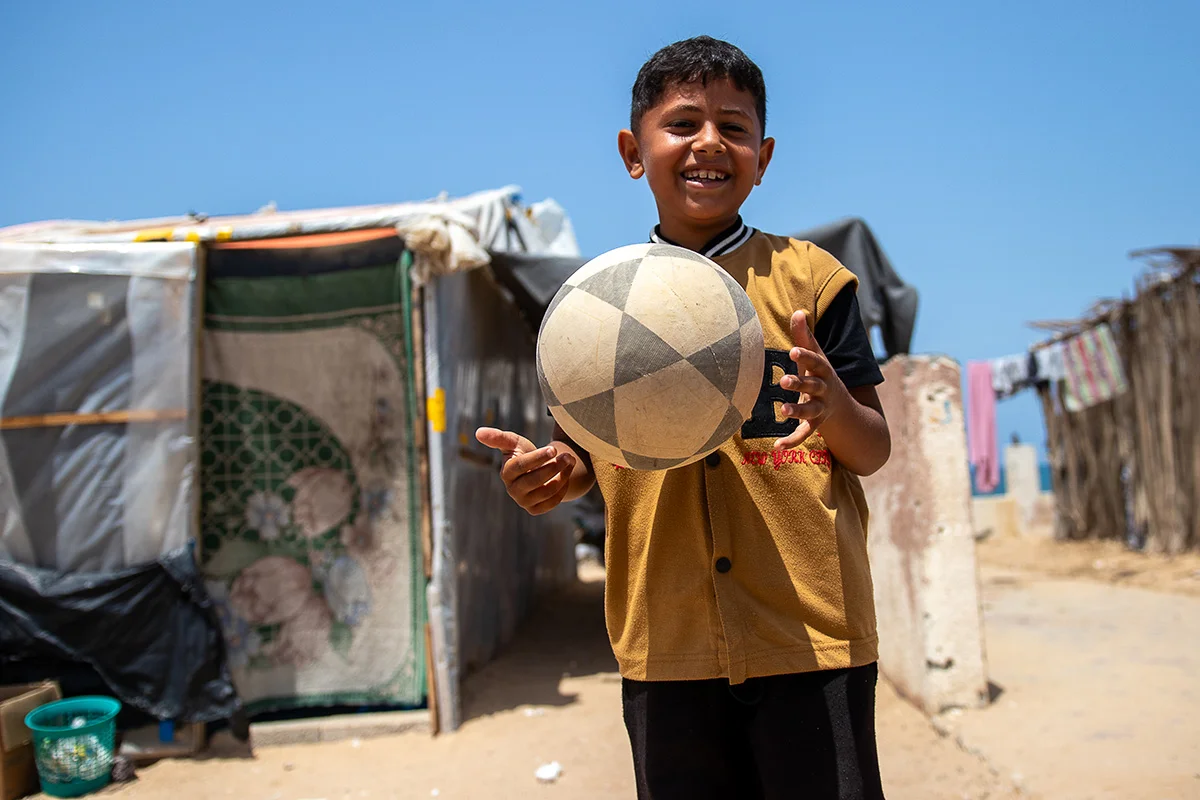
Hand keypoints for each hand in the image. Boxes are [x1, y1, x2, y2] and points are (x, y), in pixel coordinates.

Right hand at [475, 427, 576, 514]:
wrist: (538, 470)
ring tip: (570, 461)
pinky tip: (566, 475)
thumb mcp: (514, 443)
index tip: (553, 448)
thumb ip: (498, 437)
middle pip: (534, 481)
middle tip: (568, 456)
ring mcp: (524, 501)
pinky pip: (552, 502)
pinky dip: (563, 488)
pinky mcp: (535, 509)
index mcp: (506, 472)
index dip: (538, 458)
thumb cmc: (524, 453)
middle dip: (553, 467)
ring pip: (546, 491)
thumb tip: (478, 432)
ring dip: (562, 476)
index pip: (521, 466)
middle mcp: (512, 490)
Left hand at [773, 310, 850, 450]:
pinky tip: (778, 447)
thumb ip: (805, 337)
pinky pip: (804, 434)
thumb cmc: (821, 374)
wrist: (842, 406)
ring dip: (797, 411)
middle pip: (814, 386)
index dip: (806, 356)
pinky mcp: (814, 425)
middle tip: (784, 381)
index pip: (816, 362)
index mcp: (823, 371)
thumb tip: (797, 311)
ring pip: (810, 411)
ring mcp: (820, 409)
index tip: (793, 350)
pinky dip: (792, 441)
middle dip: (800, 384)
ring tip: (783, 410)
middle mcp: (824, 390)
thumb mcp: (816, 356)